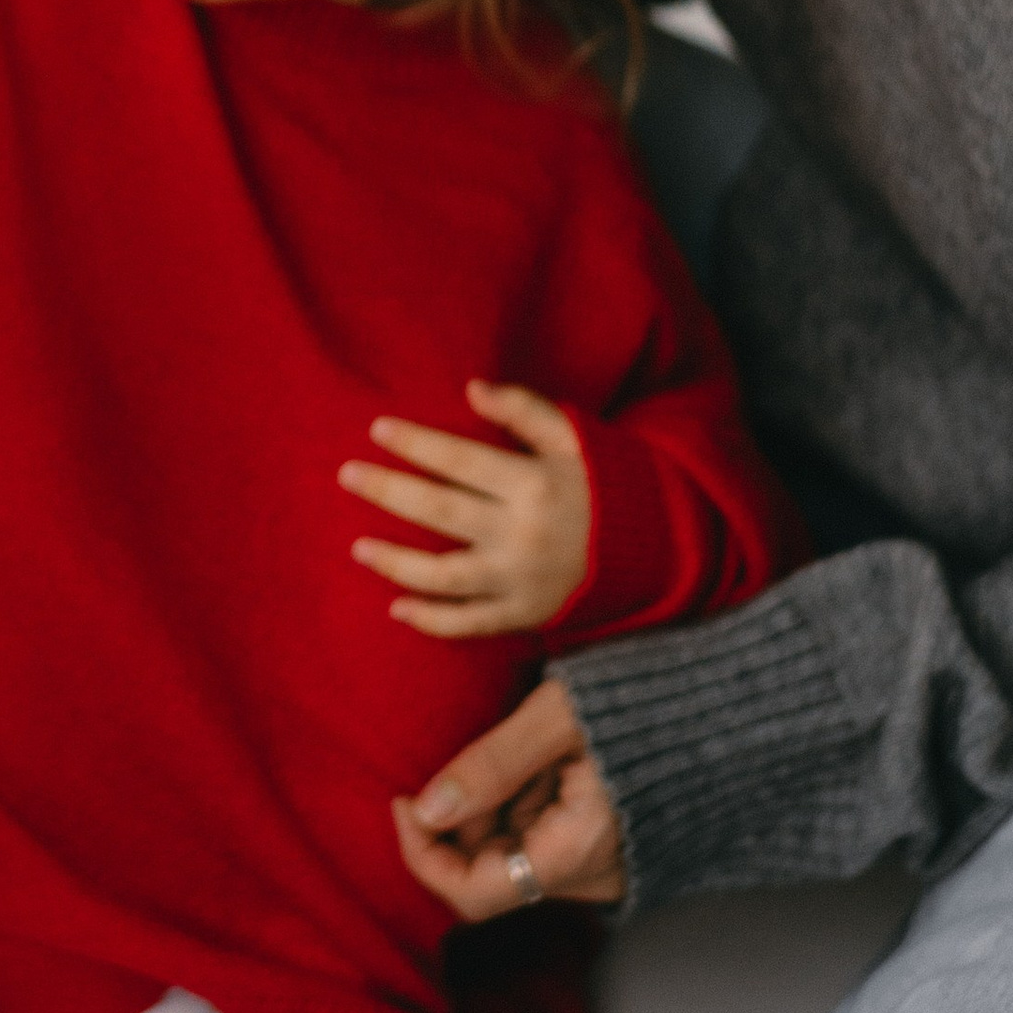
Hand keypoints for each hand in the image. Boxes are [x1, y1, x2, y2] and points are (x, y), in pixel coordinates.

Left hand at [341, 380, 591, 635]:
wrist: (665, 551)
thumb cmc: (612, 485)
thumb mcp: (579, 439)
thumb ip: (526, 411)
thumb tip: (472, 388)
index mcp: (535, 484)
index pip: (459, 461)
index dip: (415, 443)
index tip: (377, 429)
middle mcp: (522, 535)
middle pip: (439, 512)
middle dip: (388, 491)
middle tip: (346, 474)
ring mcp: (521, 581)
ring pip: (443, 576)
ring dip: (395, 563)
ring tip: (358, 546)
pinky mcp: (526, 616)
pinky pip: (469, 623)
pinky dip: (430, 619)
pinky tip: (396, 606)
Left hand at [391, 676, 626, 915]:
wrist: (734, 706)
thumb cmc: (648, 703)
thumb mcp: (557, 718)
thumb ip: (491, 765)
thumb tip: (426, 809)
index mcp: (578, 852)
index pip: (472, 893)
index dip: (423, 853)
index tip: (404, 798)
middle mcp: (591, 875)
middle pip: (488, 872)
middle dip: (460, 818)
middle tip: (468, 754)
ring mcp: (602, 865)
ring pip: (512, 851)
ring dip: (493, 804)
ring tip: (528, 746)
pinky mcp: (608, 846)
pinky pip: (542, 837)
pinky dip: (522, 801)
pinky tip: (546, 758)